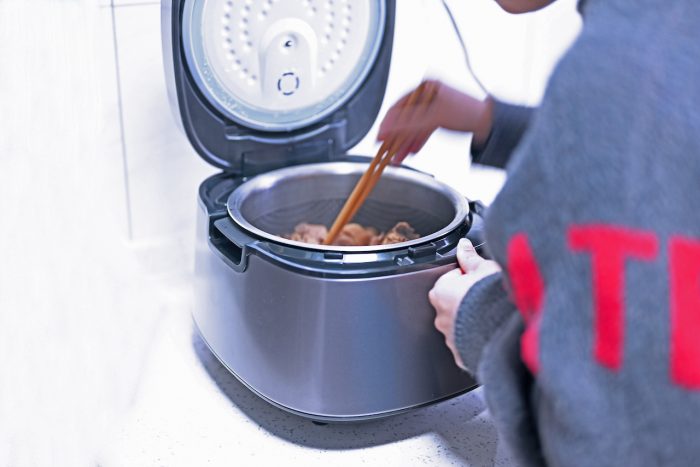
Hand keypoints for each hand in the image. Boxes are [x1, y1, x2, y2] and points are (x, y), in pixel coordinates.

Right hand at [377, 80, 493, 165]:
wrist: (490, 123)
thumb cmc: (467, 112)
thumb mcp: (432, 118)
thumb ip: (407, 124)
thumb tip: (385, 129)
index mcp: (425, 87)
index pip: (398, 107)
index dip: (387, 124)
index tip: (379, 138)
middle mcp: (428, 95)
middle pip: (405, 119)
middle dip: (396, 137)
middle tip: (386, 151)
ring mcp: (434, 107)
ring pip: (414, 127)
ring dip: (405, 143)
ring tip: (397, 157)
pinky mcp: (440, 118)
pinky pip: (423, 131)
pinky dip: (417, 142)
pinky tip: (411, 151)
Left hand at [429, 238, 500, 369]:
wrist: (506, 331)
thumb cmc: (494, 298)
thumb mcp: (485, 269)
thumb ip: (470, 257)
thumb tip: (463, 245)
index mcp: (441, 292)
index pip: (450, 280)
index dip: (467, 278)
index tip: (479, 280)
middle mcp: (441, 316)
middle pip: (452, 303)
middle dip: (467, 300)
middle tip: (487, 297)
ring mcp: (450, 337)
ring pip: (459, 325)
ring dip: (471, 320)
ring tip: (492, 316)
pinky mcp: (461, 354)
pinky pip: (466, 344)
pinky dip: (476, 339)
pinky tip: (491, 333)